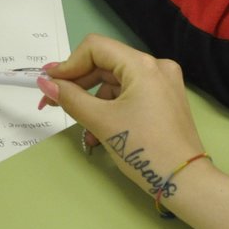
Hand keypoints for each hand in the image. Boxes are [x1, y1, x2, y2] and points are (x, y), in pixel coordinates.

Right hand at [38, 34, 203, 185]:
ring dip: (92, 101)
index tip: (48, 85)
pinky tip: (98, 133)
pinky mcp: (165, 100)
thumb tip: (44, 82)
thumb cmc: (142, 147)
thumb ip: (69, 98)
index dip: (67, 64)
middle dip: (77, 84)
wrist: (184, 181)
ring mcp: (163, 83)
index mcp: (143, 65)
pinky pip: (129, 95)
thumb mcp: (101, 121)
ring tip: (81, 129)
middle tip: (52, 103)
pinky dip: (110, 109)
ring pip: (115, 82)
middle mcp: (156, 66)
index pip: (95, 48)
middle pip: (105, 63)